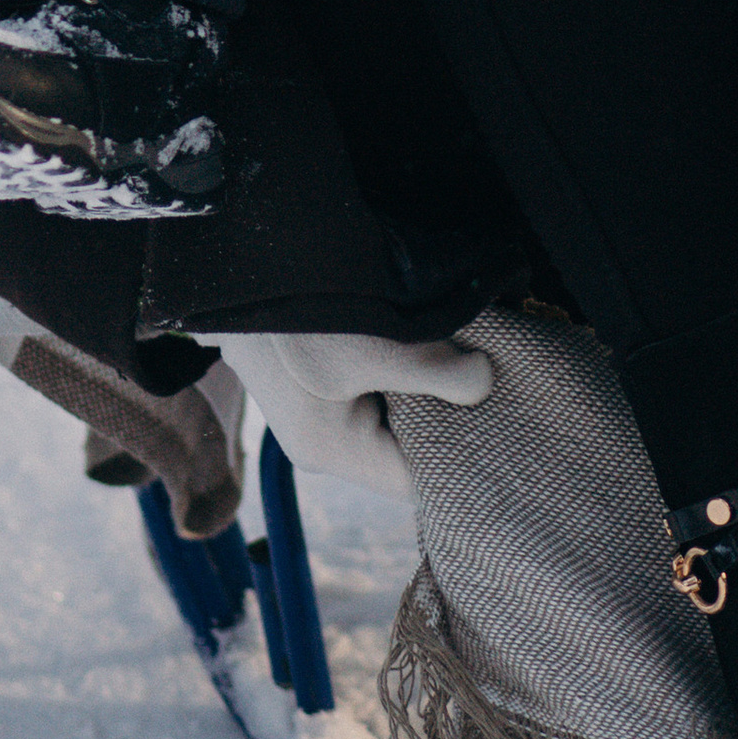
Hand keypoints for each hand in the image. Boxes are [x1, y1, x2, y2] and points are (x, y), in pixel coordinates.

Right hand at [210, 329, 493, 500]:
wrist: (232, 257)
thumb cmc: (295, 313)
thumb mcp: (372, 342)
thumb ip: (437, 371)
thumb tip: (486, 381)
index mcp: (333, 451)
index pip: (418, 481)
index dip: (464, 456)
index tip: (506, 420)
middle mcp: (322, 442)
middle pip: (405, 445)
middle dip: (448, 412)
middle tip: (494, 377)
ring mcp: (314, 409)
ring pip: (393, 411)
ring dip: (425, 382)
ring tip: (466, 351)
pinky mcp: (314, 376)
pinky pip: (373, 385)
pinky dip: (401, 364)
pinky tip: (429, 336)